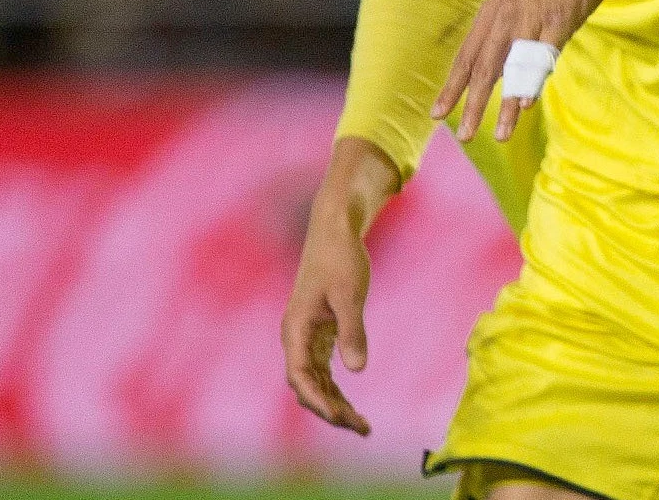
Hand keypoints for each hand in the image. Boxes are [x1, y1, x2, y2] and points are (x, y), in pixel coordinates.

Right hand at [282, 188, 374, 434]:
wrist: (335, 230)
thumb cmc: (341, 258)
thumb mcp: (350, 294)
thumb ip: (352, 331)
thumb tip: (357, 370)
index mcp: (295, 329)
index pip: (301, 376)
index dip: (319, 401)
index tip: (341, 419)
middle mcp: (295, 337)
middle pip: (307, 386)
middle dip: (331, 410)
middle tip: (363, 428)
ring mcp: (305, 336)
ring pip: (315, 381)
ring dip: (334, 403)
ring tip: (362, 425)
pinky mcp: (318, 331)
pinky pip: (322, 369)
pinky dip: (335, 387)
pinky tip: (351, 403)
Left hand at [432, 0, 658, 139]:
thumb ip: (517, 28)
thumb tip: (512, 58)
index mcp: (496, 11)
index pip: (468, 54)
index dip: (453, 85)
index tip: (437, 114)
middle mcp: (507, 16)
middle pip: (484, 66)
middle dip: (472, 103)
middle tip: (463, 135)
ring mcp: (533, 18)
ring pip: (511, 66)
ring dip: (504, 102)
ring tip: (497, 133)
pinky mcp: (560, 18)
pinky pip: (543, 54)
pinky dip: (533, 79)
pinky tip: (527, 102)